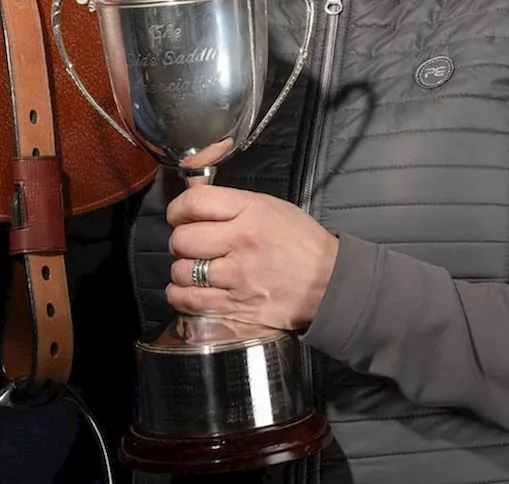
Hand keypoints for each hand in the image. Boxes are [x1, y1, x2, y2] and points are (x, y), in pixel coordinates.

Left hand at [165, 184, 338, 330]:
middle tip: (189, 244)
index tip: (177, 215)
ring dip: (182, 270)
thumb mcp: (271, 207)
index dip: (177, 209)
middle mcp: (242, 243)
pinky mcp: (238, 306)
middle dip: (180, 241)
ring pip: (183, 272)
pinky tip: (186, 290)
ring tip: (192, 269)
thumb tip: (195, 203)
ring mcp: (239, 278)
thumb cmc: (302, 243)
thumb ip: (232, 205)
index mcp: (251, 212)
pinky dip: (180, 295)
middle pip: (182, 238)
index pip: (195, 202)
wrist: (331, 283)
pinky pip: (191, 301)